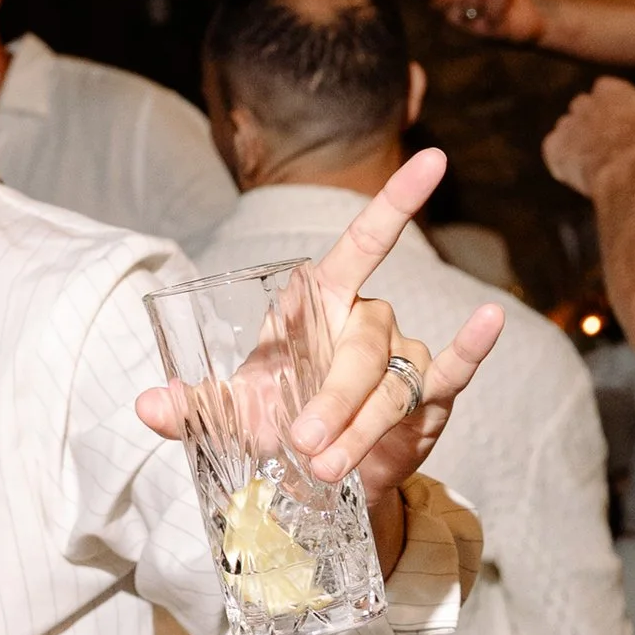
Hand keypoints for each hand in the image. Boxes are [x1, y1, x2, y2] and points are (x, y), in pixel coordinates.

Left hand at [135, 147, 507, 501]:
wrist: (315, 474)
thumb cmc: (277, 419)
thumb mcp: (233, 411)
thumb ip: (192, 406)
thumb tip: (146, 405)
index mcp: (322, 302)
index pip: (364, 242)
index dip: (395, 203)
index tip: (433, 160)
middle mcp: (368, 319)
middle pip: (359, 347)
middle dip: (333, 399)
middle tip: (303, 444)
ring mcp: (403, 355)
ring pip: (388, 385)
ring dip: (359, 426)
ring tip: (324, 465)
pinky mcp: (432, 395)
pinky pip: (454, 369)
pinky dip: (471, 347)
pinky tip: (488, 319)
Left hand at [542, 61, 634, 198]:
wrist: (634, 175)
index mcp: (611, 89)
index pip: (608, 89)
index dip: (619, 106)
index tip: (630, 121)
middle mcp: (584, 103)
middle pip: (586, 107)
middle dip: (597, 121)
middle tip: (616, 142)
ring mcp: (567, 126)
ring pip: (569, 127)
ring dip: (580, 139)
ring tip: (600, 158)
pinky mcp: (555, 151)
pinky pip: (554, 149)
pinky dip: (563, 157)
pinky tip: (580, 167)